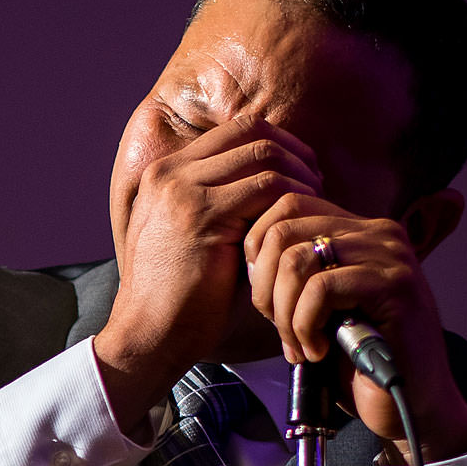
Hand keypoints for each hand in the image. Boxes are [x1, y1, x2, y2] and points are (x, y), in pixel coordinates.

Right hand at [98, 118, 325, 422]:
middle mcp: (169, 173)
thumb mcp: (197, 236)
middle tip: (317, 183)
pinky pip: (267, 187)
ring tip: (312, 206)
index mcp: (165, 173)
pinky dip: (292, 200)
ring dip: (298, 177)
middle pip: (252, 133)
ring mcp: (182, 190)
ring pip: (264, 155)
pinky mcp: (202, 214)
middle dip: (295, 154)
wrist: (149, 334)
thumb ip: (227, 202)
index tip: (303, 171)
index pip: (235, 131)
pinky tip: (300, 224)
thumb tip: (282, 181)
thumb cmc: (181, 297)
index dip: (279, 143)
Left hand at [244, 194, 466, 459]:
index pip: (287, 206)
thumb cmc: (358, 359)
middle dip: (265, 287)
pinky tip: (318, 349)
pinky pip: (322, 289)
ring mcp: (390, 256)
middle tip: (277, 326)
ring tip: (299, 345)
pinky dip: (305, 325)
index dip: (257, 251)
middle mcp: (378, 233)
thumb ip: (294, 275)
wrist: (409, 402)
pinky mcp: (395, 286)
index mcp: (358, 230)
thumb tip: (248, 258)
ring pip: (298, 260)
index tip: (265, 300)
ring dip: (284, 312)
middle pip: (284, 230)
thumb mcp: (318, 307)